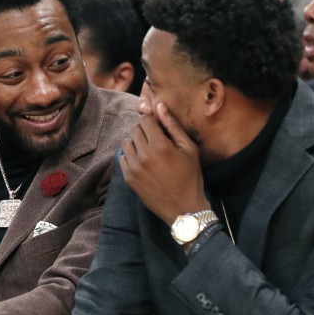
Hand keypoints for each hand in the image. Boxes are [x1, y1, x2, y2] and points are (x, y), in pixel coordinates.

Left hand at [120, 102, 208, 224]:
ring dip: (136, 142)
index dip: (153, 121)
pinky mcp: (129, 178)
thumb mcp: (190, 150)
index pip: (145, 120)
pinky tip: (143, 162)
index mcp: (160, 145)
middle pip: (135, 129)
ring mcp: (133, 168)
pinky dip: (131, 156)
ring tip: (148, 150)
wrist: (183, 208)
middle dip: (144, 130)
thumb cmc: (191, 177)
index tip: (160, 128)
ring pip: (127, 142)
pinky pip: (122, 158)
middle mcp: (143, 155)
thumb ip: (173, 126)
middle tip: (156, 139)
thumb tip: (160, 106)